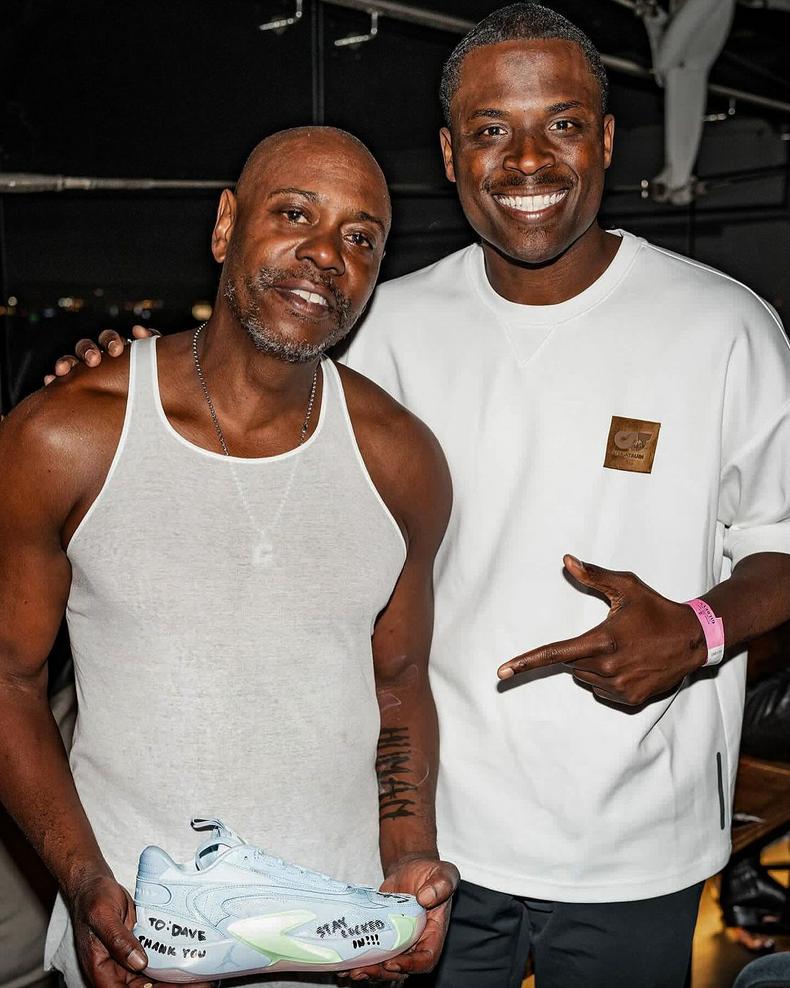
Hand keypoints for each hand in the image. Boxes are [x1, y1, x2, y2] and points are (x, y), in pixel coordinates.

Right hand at [44, 325, 158, 384]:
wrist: (139, 419)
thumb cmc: (147, 387)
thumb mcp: (152, 366)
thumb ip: (150, 346)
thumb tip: (137, 330)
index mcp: (114, 352)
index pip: (108, 340)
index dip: (110, 341)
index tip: (117, 351)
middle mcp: (96, 360)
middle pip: (86, 347)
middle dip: (88, 351)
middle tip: (94, 361)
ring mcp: (81, 373)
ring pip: (69, 361)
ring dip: (66, 361)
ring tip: (63, 370)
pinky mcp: (69, 387)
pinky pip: (56, 380)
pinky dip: (51, 378)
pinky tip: (49, 380)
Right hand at [69, 872, 212, 987]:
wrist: (96, 886)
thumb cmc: (93, 899)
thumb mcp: (103, 916)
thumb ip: (118, 940)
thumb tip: (138, 962)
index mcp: (101, 969)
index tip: (168, 987)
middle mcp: (115, 971)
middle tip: (199, 983)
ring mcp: (129, 962)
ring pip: (153, 980)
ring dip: (175, 981)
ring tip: (201, 978)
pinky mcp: (140, 950)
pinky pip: (157, 964)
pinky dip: (173, 967)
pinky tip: (192, 965)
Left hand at [341, 854, 458, 981]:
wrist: (410, 868)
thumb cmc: (431, 872)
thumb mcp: (444, 874)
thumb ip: (440, 885)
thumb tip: (425, 897)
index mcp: (434, 933)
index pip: (426, 959)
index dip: (410, 966)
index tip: (392, 963)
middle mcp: (416, 942)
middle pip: (402, 968)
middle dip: (383, 973)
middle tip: (364, 970)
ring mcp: (398, 941)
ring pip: (385, 965)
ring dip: (369, 971)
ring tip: (351, 971)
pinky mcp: (382, 935)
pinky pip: (373, 952)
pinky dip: (359, 959)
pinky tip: (344, 963)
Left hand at [497, 554, 707, 705]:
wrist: (693, 639)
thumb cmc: (657, 609)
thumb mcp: (627, 587)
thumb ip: (594, 576)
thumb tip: (566, 561)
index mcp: (601, 641)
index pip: (554, 654)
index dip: (525, 662)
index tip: (502, 671)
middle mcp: (607, 668)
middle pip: (571, 664)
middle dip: (581, 652)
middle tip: (609, 637)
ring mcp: (618, 687)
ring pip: (585, 678)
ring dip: (594, 666)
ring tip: (623, 649)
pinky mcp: (629, 699)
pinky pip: (602, 691)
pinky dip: (608, 679)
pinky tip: (630, 664)